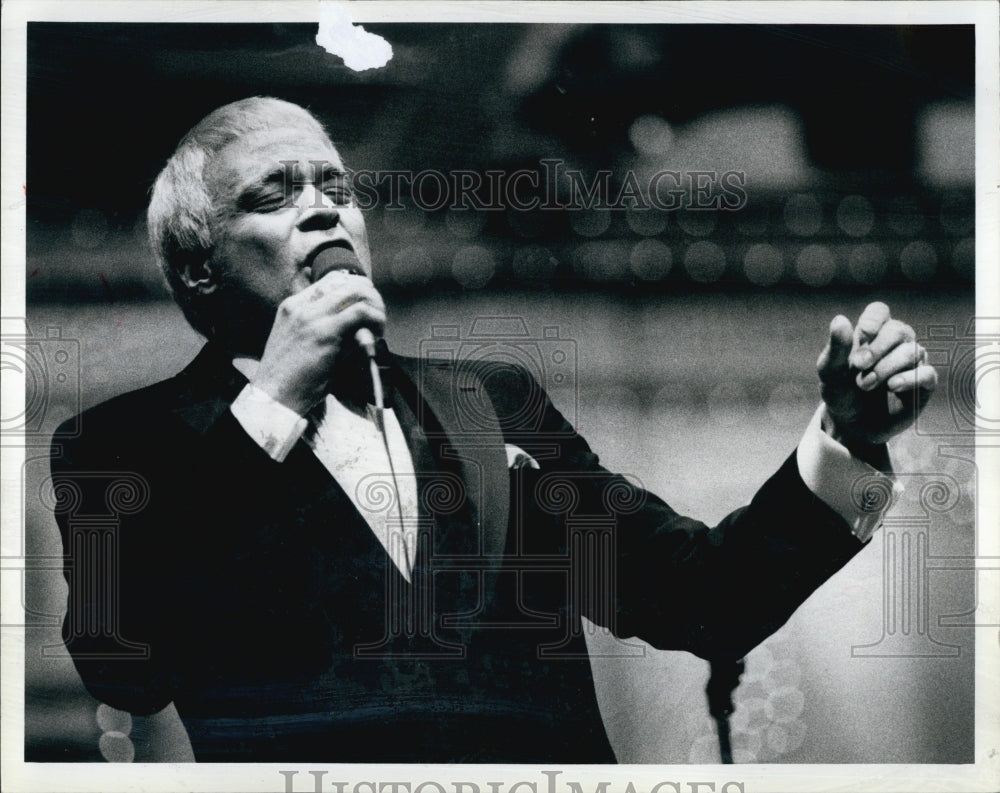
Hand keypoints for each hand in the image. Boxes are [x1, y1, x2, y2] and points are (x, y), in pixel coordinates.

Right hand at [252, 271, 385, 414]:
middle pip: (347, 283)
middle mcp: (302, 306)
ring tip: (379, 327)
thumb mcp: (298, 342)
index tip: (367, 304)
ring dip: (375, 307)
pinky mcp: (326, 333)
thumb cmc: (289, 377)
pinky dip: (375, 319)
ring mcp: (313, 317)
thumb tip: (356, 325)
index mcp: (292, 306)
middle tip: (378, 316)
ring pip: (356, 293)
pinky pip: (360, 313)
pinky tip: (378, 334)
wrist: (274, 396)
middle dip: (370, 296)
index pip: (331, 280)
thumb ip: (321, 326)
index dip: (355, 288)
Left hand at [816, 302, 936, 449]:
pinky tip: (892, 387)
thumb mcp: (830, 372)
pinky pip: (927, 373)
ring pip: (913, 351)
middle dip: (878, 347)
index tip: (863, 334)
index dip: (874, 319)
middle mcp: (896, 344)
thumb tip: (840, 319)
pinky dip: (909, 378)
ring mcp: (912, 363)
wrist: (851, 425)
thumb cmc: (841, 392)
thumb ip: (836, 348)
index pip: (880, 311)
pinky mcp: (923, 384)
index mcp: (872, 334)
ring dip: (886, 368)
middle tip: (859, 366)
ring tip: (866, 384)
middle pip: (899, 330)